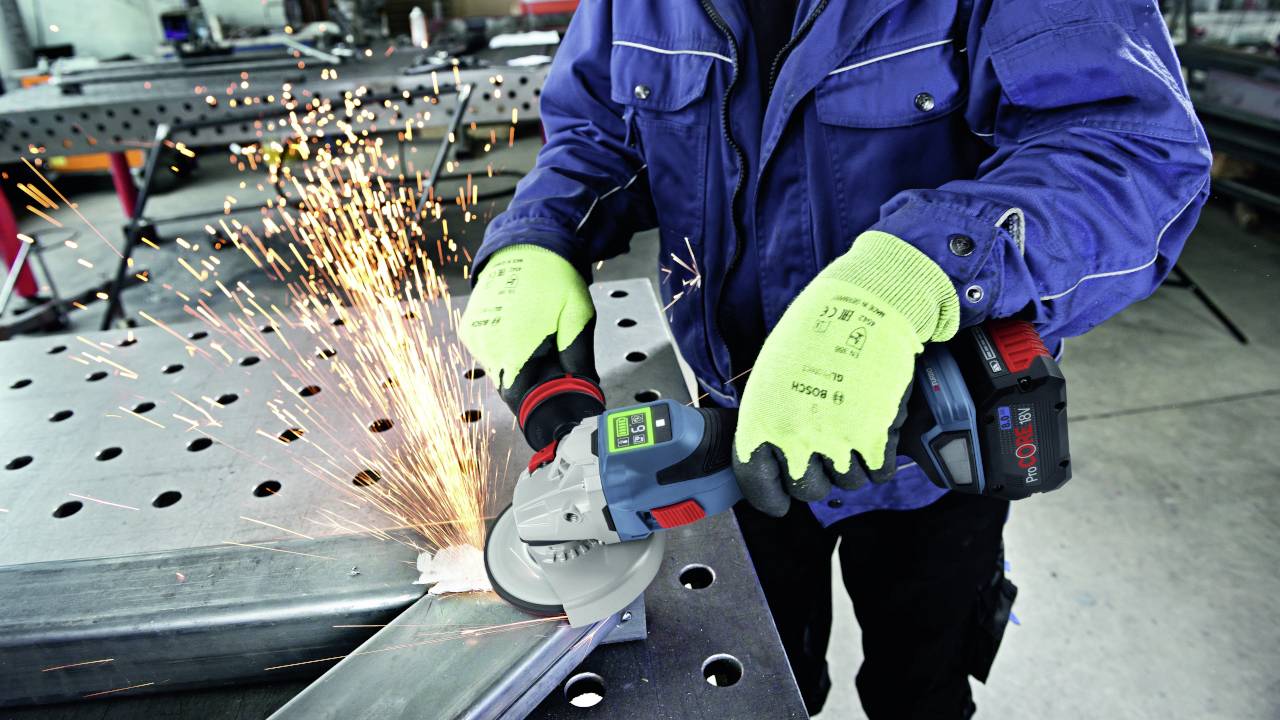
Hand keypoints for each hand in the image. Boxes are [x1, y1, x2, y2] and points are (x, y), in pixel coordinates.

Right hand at [459, 245, 596, 409]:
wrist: (527, 243)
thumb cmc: (555, 277)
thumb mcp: (579, 316)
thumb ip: (579, 357)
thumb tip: (585, 388)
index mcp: (513, 346)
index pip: (518, 396)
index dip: (538, 397)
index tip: (552, 390)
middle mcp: (487, 344)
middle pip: (509, 382)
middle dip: (530, 377)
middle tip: (550, 354)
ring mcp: (475, 336)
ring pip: (499, 367)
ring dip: (517, 361)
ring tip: (536, 334)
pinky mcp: (470, 327)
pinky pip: (488, 351)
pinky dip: (504, 348)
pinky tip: (520, 327)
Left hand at [733, 232, 960, 515]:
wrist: (865, 305)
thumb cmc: (815, 333)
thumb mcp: (772, 374)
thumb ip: (770, 418)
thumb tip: (774, 454)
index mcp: (761, 419)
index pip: (755, 481)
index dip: (768, 498)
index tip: (779, 502)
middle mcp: (795, 436)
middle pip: (808, 490)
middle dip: (817, 478)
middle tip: (826, 453)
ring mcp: (836, 440)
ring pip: (847, 484)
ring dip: (852, 465)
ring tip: (853, 427)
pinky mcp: (876, 438)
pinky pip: (878, 472)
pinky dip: (880, 458)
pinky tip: (876, 430)